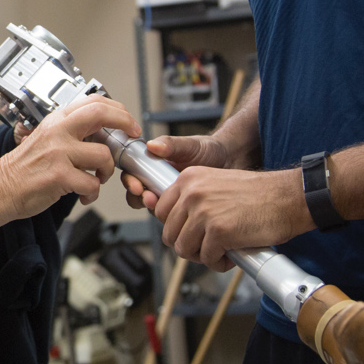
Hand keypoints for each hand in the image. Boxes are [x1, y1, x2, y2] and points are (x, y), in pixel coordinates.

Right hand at [0, 96, 140, 219]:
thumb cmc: (23, 168)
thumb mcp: (46, 138)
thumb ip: (71, 133)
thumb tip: (104, 134)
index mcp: (56, 120)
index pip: (92, 101)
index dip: (117, 109)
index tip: (128, 121)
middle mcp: (58, 131)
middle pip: (101, 114)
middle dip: (125, 123)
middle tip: (131, 136)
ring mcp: (58, 152)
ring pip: (103, 156)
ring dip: (106, 172)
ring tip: (96, 179)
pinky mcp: (59, 176)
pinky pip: (92, 183)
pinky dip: (92, 192)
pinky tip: (83, 194)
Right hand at [122, 133, 245, 209]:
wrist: (232, 162)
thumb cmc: (210, 150)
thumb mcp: (190, 145)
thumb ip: (171, 144)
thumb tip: (152, 145)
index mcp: (155, 165)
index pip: (133, 174)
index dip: (131, 181)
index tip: (138, 186)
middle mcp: (158, 181)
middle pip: (137, 194)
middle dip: (139, 198)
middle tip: (148, 198)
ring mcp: (170, 197)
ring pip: (152, 207)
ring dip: (152, 209)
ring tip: (160, 205)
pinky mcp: (183, 210)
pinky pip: (171, 218)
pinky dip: (170, 219)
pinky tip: (177, 215)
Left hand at [152, 167, 310, 270]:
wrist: (287, 198)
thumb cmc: (256, 196)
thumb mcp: (216, 186)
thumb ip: (193, 200)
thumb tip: (171, 227)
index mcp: (189, 178)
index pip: (160, 211)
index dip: (175, 228)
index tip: (191, 233)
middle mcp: (192, 192)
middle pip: (169, 234)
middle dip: (188, 245)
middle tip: (208, 246)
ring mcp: (204, 212)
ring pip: (184, 249)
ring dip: (202, 256)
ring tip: (220, 251)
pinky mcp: (218, 231)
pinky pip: (206, 259)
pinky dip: (219, 263)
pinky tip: (231, 255)